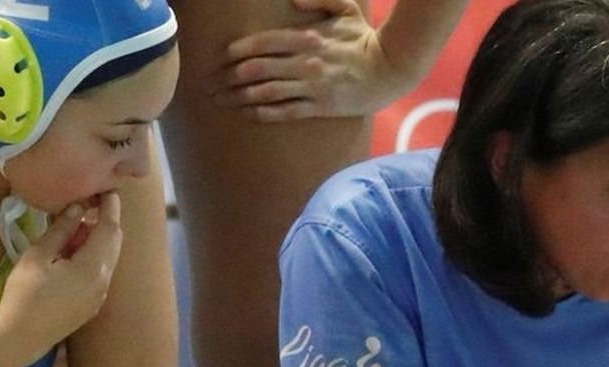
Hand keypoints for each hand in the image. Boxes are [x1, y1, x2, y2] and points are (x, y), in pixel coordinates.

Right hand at [0, 192, 122, 351]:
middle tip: (90, 206)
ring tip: (74, 229)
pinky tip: (72, 255)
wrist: (21, 337)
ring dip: (97, 242)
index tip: (109, 190)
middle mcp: (105, 281)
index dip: (111, 208)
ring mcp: (100, 296)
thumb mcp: (38, 256)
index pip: (110, 229)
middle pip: (114, 244)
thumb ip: (61, 231)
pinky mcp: (92, 306)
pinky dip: (93, 259)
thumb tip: (77, 209)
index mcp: (94, 266)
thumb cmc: (25, 294)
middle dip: (105, 223)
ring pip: (108, 260)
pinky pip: (100, 274)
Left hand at [217, 0, 429, 121]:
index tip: (224, 57)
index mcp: (307, 38)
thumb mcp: (346, 9)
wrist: (391, 70)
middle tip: (217, 82)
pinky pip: (286, 110)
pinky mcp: (321, 106)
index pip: (263, 43)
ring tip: (226, 100)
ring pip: (267, 92)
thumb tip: (293, 0)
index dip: (239, 50)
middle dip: (232, 76)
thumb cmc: (366, 39)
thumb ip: (319, 0)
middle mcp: (305, 63)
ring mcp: (312, 86)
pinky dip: (264, 112)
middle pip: (257, 69)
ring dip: (242, 97)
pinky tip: (250, 113)